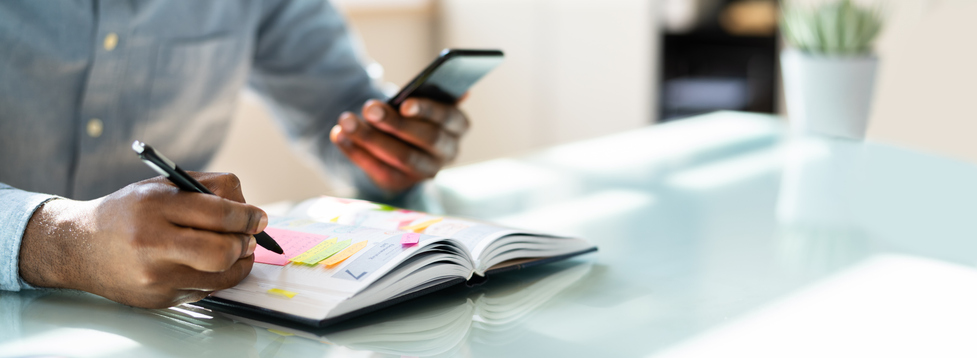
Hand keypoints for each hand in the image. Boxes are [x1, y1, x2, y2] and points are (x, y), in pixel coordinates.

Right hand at [19, 172, 266, 308]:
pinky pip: (206, 290)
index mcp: (155, 206)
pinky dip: (216, 276)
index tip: (259, 217)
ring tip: (236, 250)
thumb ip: (207, 188)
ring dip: (239, 262)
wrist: (79, 247)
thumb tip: (249, 209)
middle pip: (223, 250)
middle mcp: (153, 242)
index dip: (248, 216)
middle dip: (245, 243)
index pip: (219, 213)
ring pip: (220, 276)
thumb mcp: (161, 186)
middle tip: (249, 237)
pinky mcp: (159, 299)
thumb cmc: (127, 213)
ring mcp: (155, 276)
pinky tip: (210, 264)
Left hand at [330, 98, 469, 192]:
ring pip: (401, 157)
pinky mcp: (401, 182)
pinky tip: (339, 136)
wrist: (399, 138)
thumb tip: (460, 92)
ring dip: (370, 138)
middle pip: (425, 139)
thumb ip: (430, 93)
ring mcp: (425, 170)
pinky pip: (379, 170)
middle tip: (369, 109)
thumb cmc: (412, 111)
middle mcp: (448, 151)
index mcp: (458, 125)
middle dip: (395, 124)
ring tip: (346, 121)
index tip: (404, 104)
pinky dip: (356, 152)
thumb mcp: (422, 99)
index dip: (427, 110)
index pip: (447, 117)